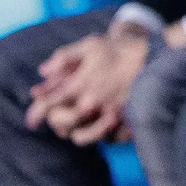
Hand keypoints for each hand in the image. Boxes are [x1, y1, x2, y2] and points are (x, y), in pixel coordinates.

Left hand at [25, 25, 149, 144]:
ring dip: (76, 133)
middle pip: (62, 124)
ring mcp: (110, 114)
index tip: (31, 121)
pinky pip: (107, 139)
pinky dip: (101, 137)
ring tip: (77, 127)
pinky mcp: (126, 121)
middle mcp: (92, 103)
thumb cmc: (119, 50)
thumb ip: (63, 57)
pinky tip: (101, 128)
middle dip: (56, 122)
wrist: (154, 54)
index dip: (35, 114)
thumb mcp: (89, 45)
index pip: (49, 105)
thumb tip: (42, 73)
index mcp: (80, 84)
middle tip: (59, 117)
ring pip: (83, 137)